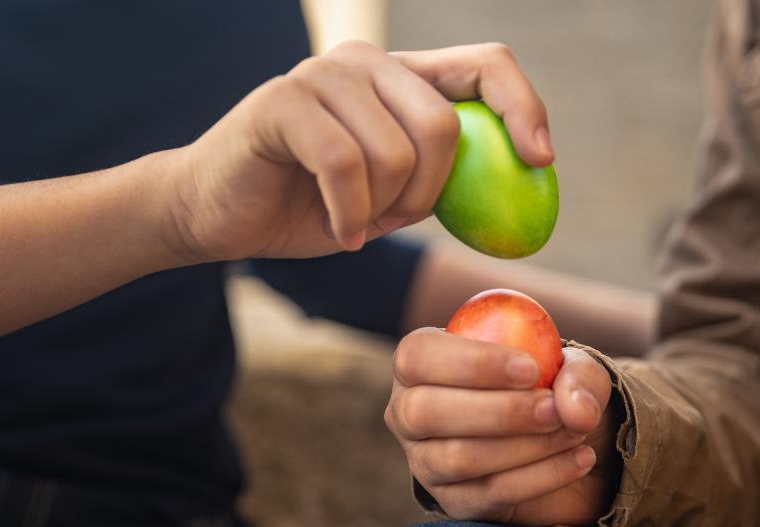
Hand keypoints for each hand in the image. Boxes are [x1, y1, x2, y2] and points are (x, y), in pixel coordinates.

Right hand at [166, 41, 552, 262]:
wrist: (219, 215)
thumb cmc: (313, 209)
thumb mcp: (393, 198)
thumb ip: (443, 179)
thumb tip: (524, 177)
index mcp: (402, 76)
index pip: (486, 63)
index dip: (524, 105)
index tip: (540, 160)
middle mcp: (366, 62)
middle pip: (443, 124)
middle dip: (429, 194)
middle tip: (397, 221)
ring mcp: (322, 75)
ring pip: (396, 151)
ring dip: (384, 211)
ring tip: (356, 223)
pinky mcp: (282, 102)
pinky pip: (345, 165)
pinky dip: (350, 215)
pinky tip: (340, 231)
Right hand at [385, 328, 617, 526]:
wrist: (562, 442)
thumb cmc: (549, 385)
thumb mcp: (571, 367)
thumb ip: (577, 377)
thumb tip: (575, 411)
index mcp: (420, 362)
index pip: (418, 355)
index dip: (471, 362)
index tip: (530, 369)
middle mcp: (409, 413)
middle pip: (426, 412)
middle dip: (499, 411)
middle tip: (553, 409)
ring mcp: (426, 463)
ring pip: (458, 458)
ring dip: (526, 445)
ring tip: (574, 432)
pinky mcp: (455, 503)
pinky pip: (491, 493)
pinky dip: (543, 476)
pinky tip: (580, 459)